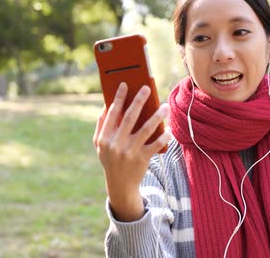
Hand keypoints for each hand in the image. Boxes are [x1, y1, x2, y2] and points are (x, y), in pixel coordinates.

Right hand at [93, 82, 170, 220]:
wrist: (120, 185)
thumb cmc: (110, 159)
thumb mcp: (100, 145)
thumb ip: (102, 126)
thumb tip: (107, 105)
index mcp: (104, 138)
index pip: (112, 113)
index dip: (119, 98)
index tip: (125, 84)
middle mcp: (116, 144)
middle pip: (130, 117)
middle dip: (139, 100)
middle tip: (147, 88)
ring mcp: (130, 152)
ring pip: (146, 129)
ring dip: (157, 116)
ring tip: (165, 107)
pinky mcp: (142, 159)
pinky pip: (156, 144)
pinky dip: (164, 136)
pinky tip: (169, 129)